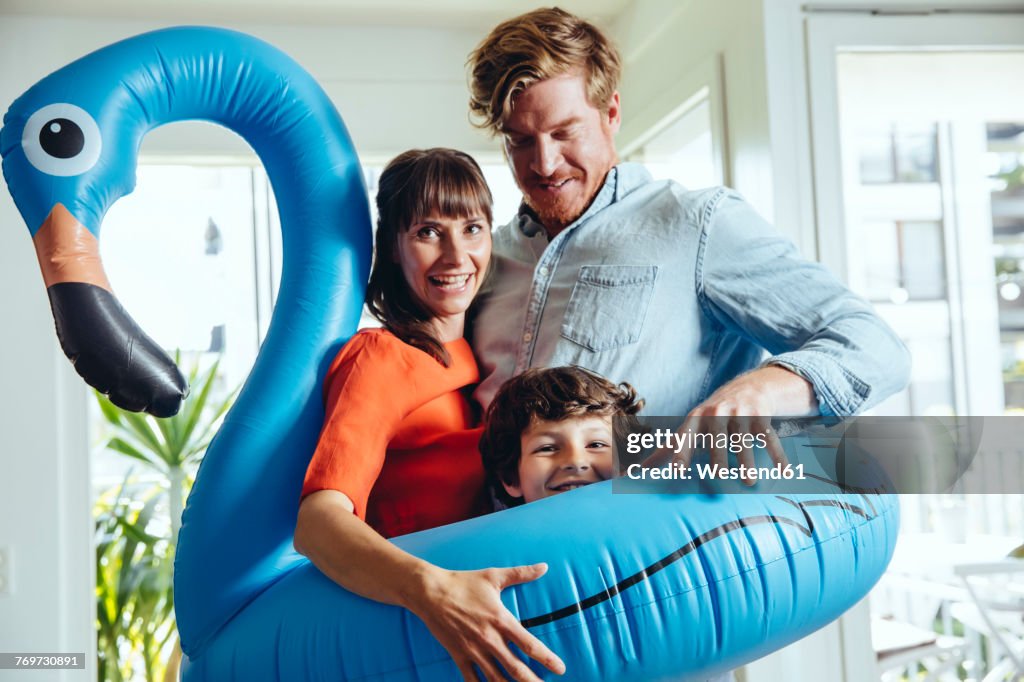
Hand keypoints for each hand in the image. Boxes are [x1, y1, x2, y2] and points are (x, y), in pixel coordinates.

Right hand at [406, 562, 564, 680]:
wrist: (430, 592)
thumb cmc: (463, 583)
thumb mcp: (494, 576)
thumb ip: (521, 573)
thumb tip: (544, 566)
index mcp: (501, 620)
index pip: (529, 644)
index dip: (547, 659)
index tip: (560, 668)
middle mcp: (489, 639)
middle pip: (516, 669)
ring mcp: (473, 650)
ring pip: (496, 678)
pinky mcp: (459, 656)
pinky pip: (471, 679)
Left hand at [643, 366, 810, 483]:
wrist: (747, 387)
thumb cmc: (709, 418)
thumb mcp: (689, 429)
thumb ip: (666, 451)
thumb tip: (636, 473)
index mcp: (696, 419)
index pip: (686, 437)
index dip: (681, 452)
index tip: (676, 470)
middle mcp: (717, 413)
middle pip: (716, 437)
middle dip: (717, 456)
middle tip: (718, 476)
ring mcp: (740, 413)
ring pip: (743, 439)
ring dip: (747, 460)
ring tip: (748, 482)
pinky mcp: (761, 415)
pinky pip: (769, 437)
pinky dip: (778, 455)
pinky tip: (784, 472)